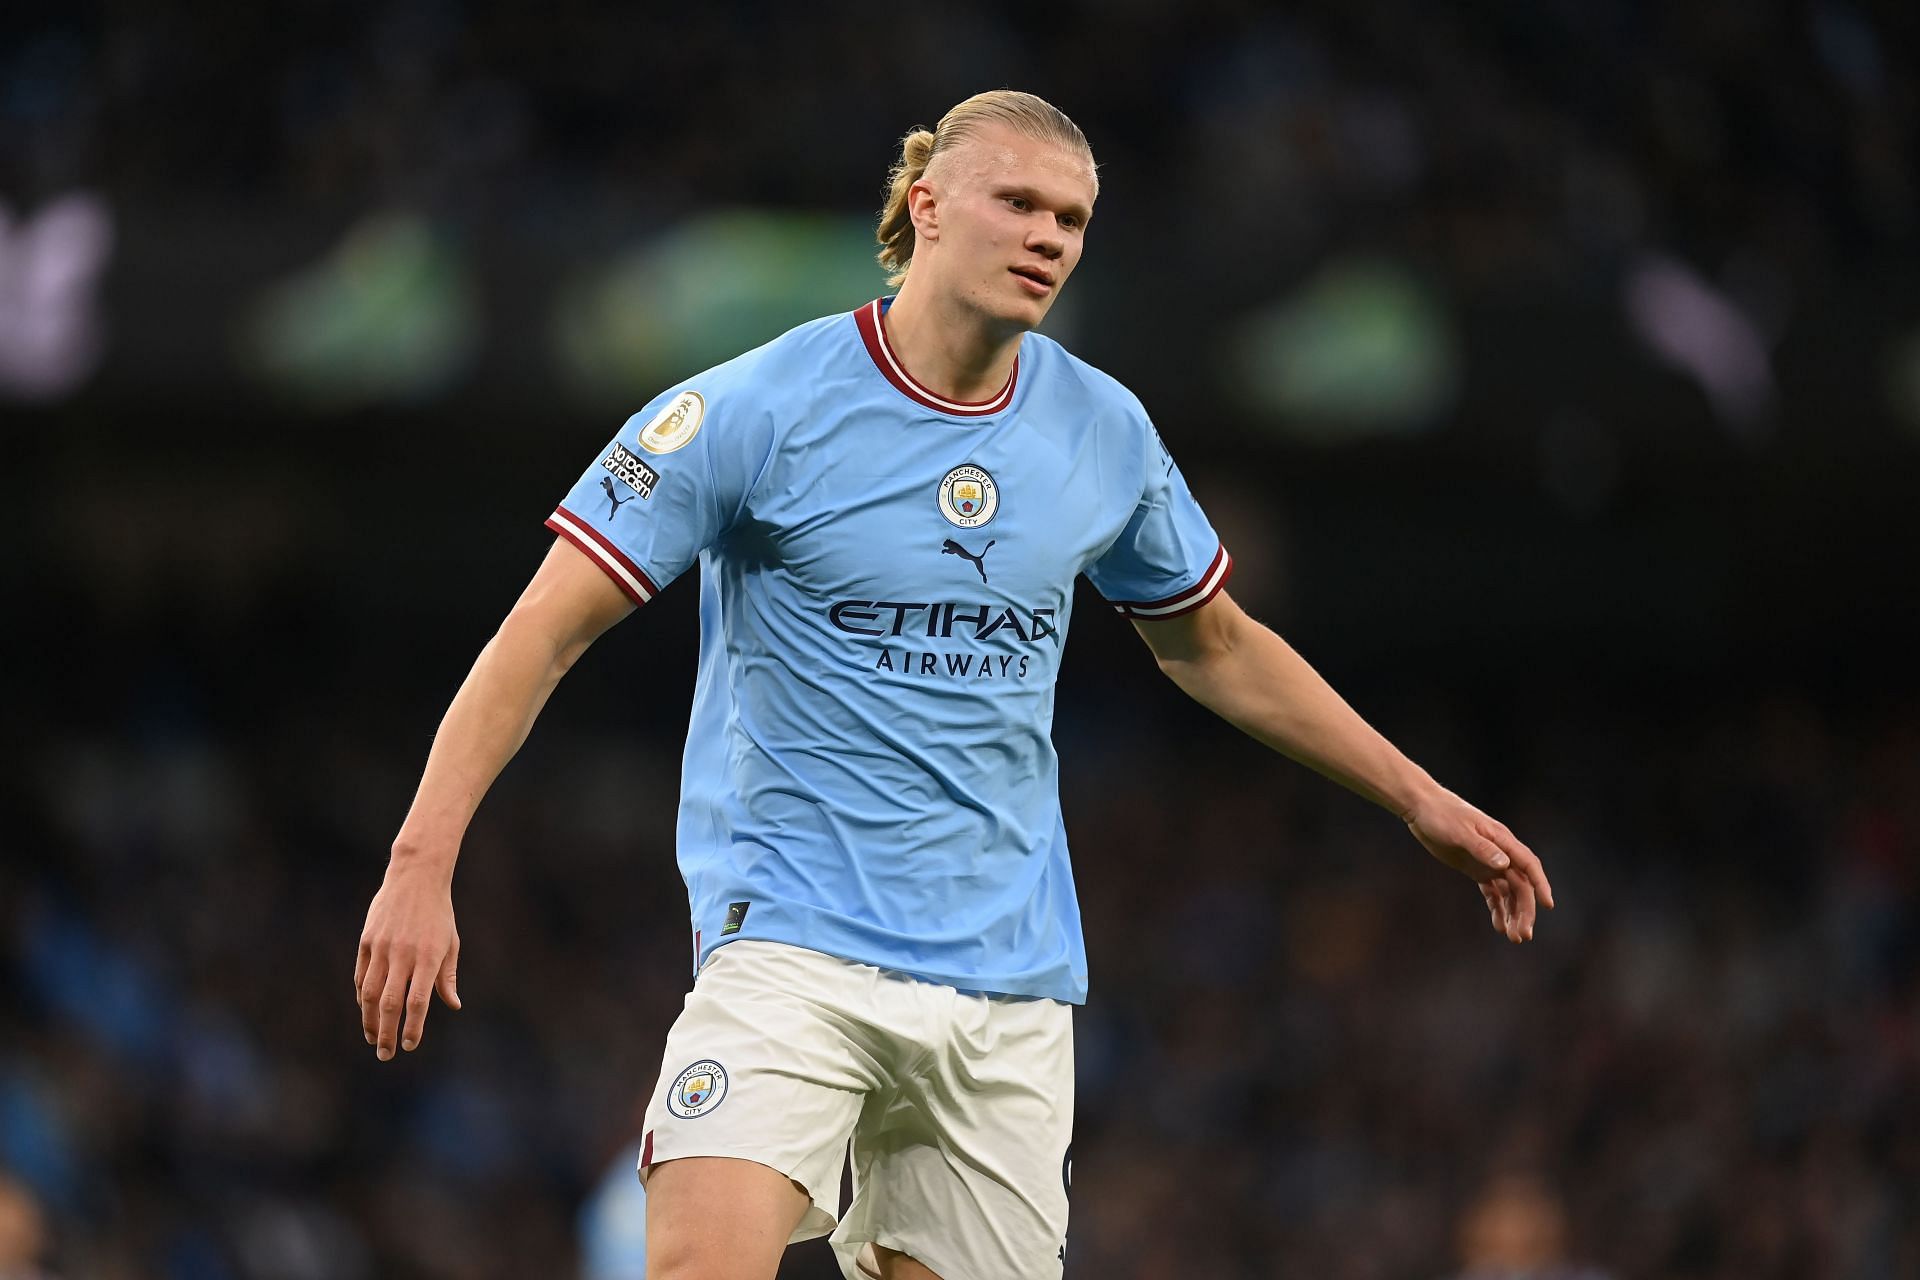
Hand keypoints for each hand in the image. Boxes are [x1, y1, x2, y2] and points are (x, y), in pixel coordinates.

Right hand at [355, 857, 461, 1059]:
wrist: (416, 878)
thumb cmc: (439, 913)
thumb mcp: (451, 942)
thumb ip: (447, 976)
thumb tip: (453, 1005)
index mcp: (429, 958)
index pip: (418, 1002)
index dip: (413, 1027)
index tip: (410, 1045)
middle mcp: (403, 955)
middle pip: (390, 1003)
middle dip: (387, 1033)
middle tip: (386, 1054)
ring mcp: (382, 948)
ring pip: (369, 993)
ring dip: (369, 1020)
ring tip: (373, 1038)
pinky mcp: (366, 941)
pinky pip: (361, 975)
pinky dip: (361, 996)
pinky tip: (365, 1010)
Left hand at [1401, 787, 1554, 943]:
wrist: (1423, 808)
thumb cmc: (1442, 815)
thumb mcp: (1460, 832)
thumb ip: (1482, 848)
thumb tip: (1504, 865)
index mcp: (1502, 840)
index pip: (1528, 865)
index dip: (1540, 885)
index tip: (1547, 905)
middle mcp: (1501, 853)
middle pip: (1520, 885)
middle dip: (1524, 910)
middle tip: (1523, 935)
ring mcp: (1489, 862)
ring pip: (1508, 892)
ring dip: (1513, 913)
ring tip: (1514, 937)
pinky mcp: (1476, 869)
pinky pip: (1492, 892)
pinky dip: (1497, 908)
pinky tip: (1499, 926)